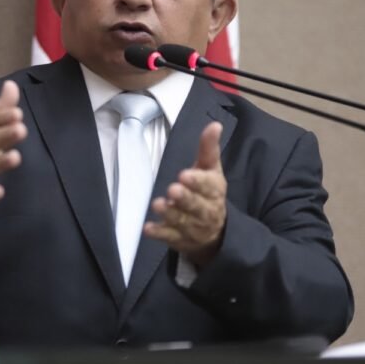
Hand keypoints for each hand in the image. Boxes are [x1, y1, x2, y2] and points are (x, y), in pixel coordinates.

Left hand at [144, 121, 226, 266]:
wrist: (217, 232)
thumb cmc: (209, 192)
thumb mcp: (210, 169)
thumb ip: (209, 148)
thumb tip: (215, 124)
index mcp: (215, 190)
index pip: (209, 186)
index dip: (198, 182)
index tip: (184, 175)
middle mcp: (207, 210)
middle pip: (197, 205)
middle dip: (185, 198)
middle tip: (173, 189)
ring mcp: (194, 227)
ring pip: (182, 221)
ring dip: (170, 214)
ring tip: (157, 205)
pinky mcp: (180, 239)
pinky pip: (169, 237)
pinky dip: (159, 233)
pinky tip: (148, 228)